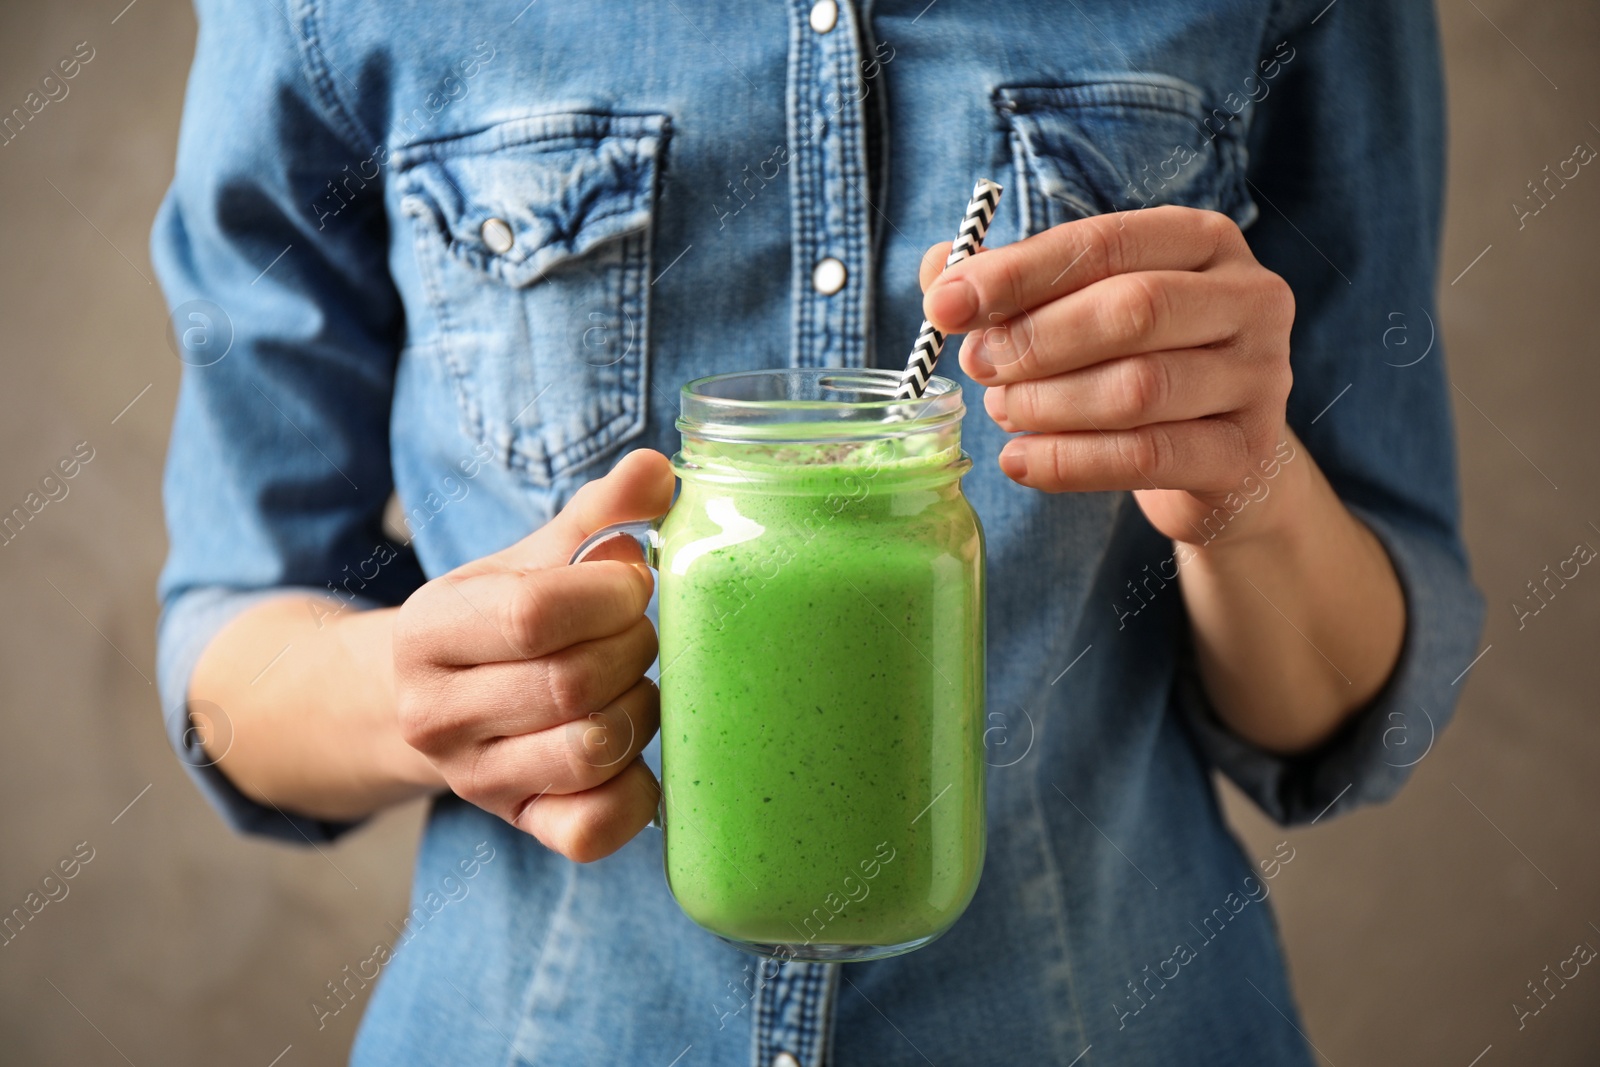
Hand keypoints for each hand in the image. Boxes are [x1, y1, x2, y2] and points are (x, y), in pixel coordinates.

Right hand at [393, 449, 674, 861]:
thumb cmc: (495, 622)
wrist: (429, 704)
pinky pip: (594, 829)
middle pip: (571, 684)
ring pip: (590, 751)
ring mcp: (475, 781)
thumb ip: (594, 515)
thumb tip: (657, 470)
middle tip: (638, 631)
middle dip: (633, 647)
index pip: (533, 614)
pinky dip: (637, 790)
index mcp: (430, 631)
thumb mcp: (527, 559)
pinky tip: (635, 748)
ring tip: (634, 682)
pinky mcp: (519, 826)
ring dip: (640, 708)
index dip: (609, 593)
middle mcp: (437, 716)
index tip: (632, 581)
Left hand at [921, 205, 1295, 545]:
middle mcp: (1249, 298)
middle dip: (1037, 340)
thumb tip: (937, 271)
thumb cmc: (1137, 362)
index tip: (945, 305)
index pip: (1105, 242)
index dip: (1019, 273)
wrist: (1216, 459)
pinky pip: (1145, 457)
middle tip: (978, 366)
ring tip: (1003, 412)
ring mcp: (1259, 377)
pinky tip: (1019, 460)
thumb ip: (1014, 284)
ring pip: (1138, 388)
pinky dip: (1066, 462)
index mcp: (1203, 240)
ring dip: (1048, 404)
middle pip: (1133, 310)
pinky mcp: (1246, 454)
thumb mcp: (1082, 309)